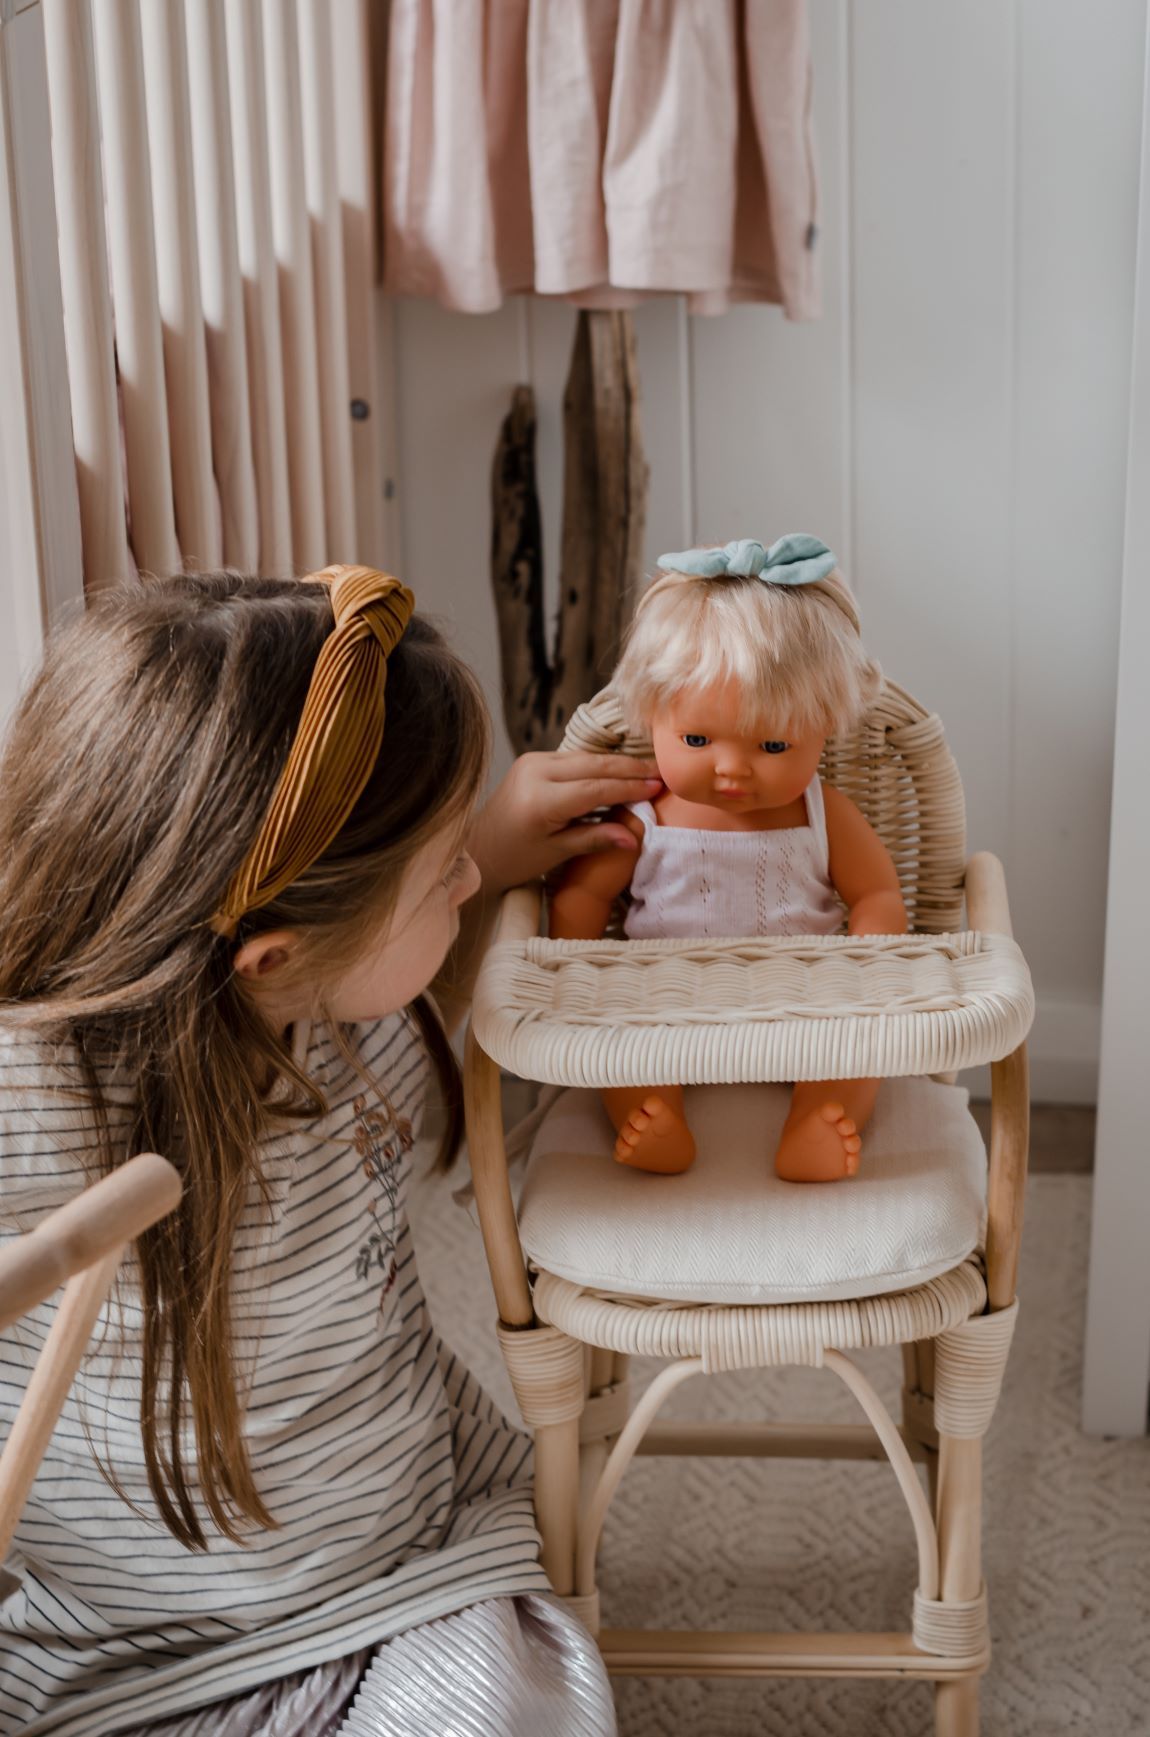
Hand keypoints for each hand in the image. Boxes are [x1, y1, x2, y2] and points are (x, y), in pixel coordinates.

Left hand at [468, 750, 662, 895]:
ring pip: (586, 758)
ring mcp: (532, 762)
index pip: (595, 788)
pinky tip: (621, 770)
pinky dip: (599, 765)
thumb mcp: (556, 853)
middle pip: (593, 765)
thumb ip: (595, 839)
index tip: (657, 786)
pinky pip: (574, 759)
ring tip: (648, 770)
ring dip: (618, 764)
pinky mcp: (532, 760)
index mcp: (540, 800)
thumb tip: (634, 837)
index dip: (629, 787)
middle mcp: (535, 773)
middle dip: (630, 769)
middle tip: (661, 772)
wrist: (479, 847)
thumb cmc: (514, 858)